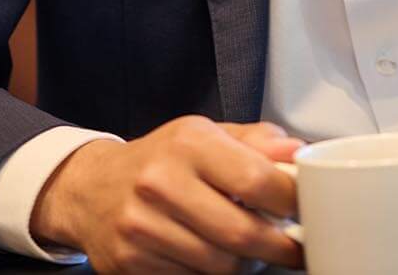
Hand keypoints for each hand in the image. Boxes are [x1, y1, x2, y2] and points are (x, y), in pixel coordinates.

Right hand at [29, 116, 304, 272]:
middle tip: (291, 247)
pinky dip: (210, 273)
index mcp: (188, 143)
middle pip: (243, 235)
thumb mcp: (205, 135)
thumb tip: (298, 151)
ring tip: (247, 248)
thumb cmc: (161, 160)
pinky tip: (210, 254)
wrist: (92, 189)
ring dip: (245, 264)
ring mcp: (142, 226)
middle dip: (278, 248)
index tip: (305, 211)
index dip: (292, 202)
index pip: (258, 180)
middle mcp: (161, 182)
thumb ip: (256, 141)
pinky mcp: (131, 262)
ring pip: (221, 266)